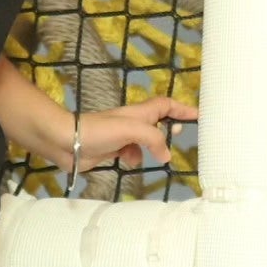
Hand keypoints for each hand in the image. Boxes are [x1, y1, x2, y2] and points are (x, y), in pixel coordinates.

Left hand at [73, 95, 197, 172]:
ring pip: (146, 141)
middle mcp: (132, 122)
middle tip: (178, 137)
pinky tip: (129, 162)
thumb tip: (166, 155)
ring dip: (151, 149)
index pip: (166, 105)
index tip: (199, 116)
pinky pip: (132, 154)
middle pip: (158, 122)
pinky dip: (134, 158)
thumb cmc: (100, 130)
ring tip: (157, 156)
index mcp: (139, 112)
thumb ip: (154, 139)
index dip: (182, 109)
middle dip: (169, 130)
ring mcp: (122, 136)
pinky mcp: (113, 150)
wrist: (67, 143)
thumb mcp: (132, 129)